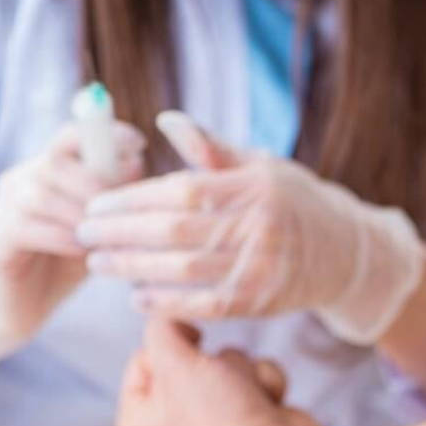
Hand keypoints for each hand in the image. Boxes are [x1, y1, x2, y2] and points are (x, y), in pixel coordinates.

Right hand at [0, 122, 145, 364]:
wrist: (20, 307)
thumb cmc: (67, 260)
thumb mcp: (100, 224)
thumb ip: (115, 196)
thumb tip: (136, 162)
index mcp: (48, 169)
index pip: (72, 134)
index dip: (105, 132)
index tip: (140, 143)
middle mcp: (20, 180)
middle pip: (55, 162)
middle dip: (95, 185)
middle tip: (120, 214)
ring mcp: (2, 208)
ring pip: (40, 194)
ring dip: (80, 215)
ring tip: (104, 236)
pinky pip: (25, 227)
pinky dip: (61, 237)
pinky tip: (84, 253)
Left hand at [79, 112, 423, 343]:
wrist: (343, 252)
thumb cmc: (292, 201)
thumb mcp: (260, 165)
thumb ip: (211, 147)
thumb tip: (164, 120)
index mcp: (252, 186)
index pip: (181, 191)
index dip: (133, 198)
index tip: (96, 200)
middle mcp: (257, 226)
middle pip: (173, 232)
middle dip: (120, 232)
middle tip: (82, 231)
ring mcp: (258, 267)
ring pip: (181, 270)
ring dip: (131, 267)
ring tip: (98, 262)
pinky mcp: (258, 302)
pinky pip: (202, 305)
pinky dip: (165, 303)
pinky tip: (135, 296)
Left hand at [116, 320, 323, 425]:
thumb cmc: (218, 420)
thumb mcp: (176, 364)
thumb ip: (163, 329)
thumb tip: (171, 316)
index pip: (141, 363)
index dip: (167, 347)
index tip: (190, 340)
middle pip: (188, 361)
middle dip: (213, 362)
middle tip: (218, 379)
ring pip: (226, 365)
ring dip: (243, 372)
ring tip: (247, 396)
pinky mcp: (253, 420)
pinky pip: (255, 379)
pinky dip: (265, 384)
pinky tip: (269, 404)